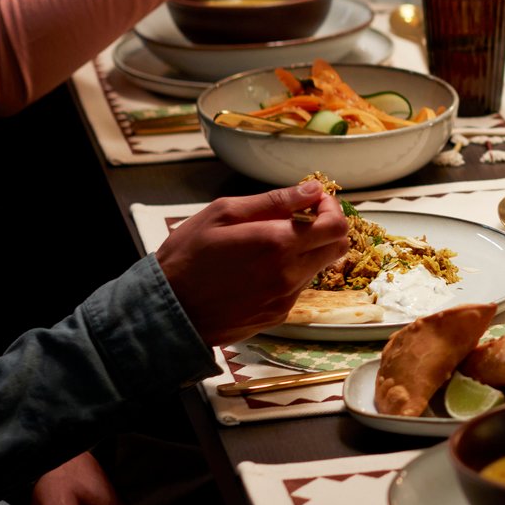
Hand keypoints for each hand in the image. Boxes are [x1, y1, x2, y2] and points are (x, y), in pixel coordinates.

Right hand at [158, 180, 350, 345]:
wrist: (167, 313)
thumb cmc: (186, 258)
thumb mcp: (223, 214)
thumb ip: (274, 201)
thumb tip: (311, 190)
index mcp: (277, 244)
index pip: (335, 225)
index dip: (330, 208)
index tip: (313, 201)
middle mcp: (289, 274)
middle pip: (338, 247)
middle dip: (327, 227)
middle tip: (302, 218)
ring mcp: (285, 298)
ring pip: (320, 266)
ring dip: (309, 249)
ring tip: (273, 242)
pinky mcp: (278, 314)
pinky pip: (300, 286)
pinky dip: (292, 271)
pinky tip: (262, 266)